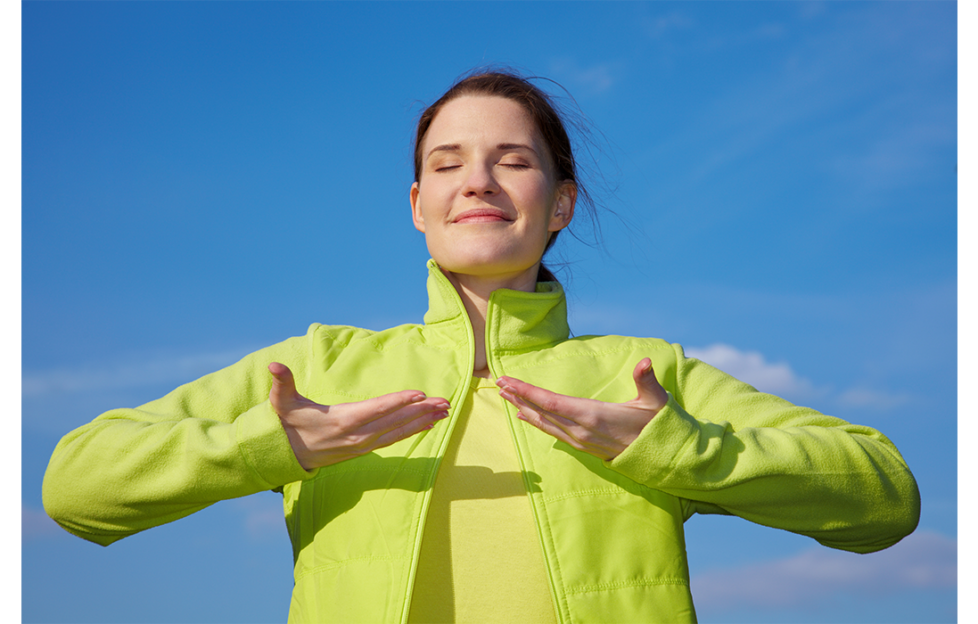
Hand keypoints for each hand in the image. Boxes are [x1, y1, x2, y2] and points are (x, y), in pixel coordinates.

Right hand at [268, 362, 449, 469]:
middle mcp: (357, 435)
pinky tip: (429, 425)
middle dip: (422, 411)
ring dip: (423, 421)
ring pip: (399, 432)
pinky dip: (413, 431)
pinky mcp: (365, 449)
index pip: (376, 409)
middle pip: (395, 421)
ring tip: (445, 412)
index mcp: (342, 420)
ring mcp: (363, 444)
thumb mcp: (282, 402)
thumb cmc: (288, 423)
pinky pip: (394, 439)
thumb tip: (273, 366)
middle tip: (446, 402)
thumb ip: (282, 382)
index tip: (420, 394)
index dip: (399, 401)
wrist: (286, 456)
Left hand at [496, 358, 667, 460]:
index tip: (508, 380)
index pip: (551, 402)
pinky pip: (552, 432)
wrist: (662, 457)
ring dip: (523, 408)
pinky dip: (536, 421)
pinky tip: (525, 415)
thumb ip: (647, 380)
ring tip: (505, 396)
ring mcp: (581, 440)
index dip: (527, 391)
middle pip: (542, 411)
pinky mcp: (582, 446)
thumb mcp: (656, 401)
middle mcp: (581, 430)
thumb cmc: (657, 425)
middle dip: (518, 396)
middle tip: (498, 382)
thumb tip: (645, 361)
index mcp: (593, 415)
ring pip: (545, 423)